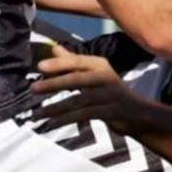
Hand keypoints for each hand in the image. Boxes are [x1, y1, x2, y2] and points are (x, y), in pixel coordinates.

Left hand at [30, 46, 149, 134]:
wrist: (138, 113)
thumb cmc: (110, 92)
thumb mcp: (94, 74)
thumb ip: (73, 62)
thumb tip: (54, 48)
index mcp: (100, 65)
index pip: (77, 61)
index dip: (59, 63)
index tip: (40, 66)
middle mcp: (105, 77)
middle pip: (76, 79)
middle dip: (53, 84)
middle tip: (33, 88)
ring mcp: (109, 95)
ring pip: (78, 100)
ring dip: (55, 108)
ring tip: (36, 114)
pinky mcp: (110, 113)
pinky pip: (83, 115)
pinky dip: (66, 120)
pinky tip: (52, 123)